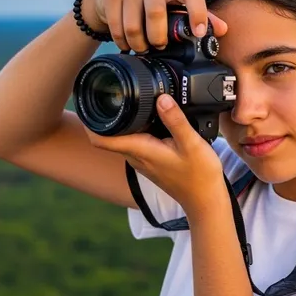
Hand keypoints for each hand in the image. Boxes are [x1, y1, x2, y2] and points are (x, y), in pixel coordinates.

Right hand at [81, 0, 227, 52]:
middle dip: (157, 38)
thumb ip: (199, 17)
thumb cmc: (151, 4)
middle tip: (158, 47)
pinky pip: (116, 26)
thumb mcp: (175, 8)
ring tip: (141, 48)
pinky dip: (122, 41)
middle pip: (156, 13)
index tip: (198, 33)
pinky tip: (126, 44)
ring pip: (134, 24)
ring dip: (138, 44)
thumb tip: (222, 30)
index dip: (198, 13)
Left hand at [84, 93, 225, 214]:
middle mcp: (136, 157)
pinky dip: (137, 129)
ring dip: (123, 122)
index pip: (101, 140)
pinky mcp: (151, 162)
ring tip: (130, 101)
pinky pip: (136, 142)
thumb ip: (176, 120)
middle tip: (110, 94)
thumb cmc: (199, 176)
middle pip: (109, 136)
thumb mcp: (192, 144)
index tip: (89, 105)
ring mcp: (142, 161)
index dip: (90, 123)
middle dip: (106, 116)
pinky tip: (151, 119)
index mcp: (140, 150)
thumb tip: (161, 98)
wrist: (205, 201)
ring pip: (123, 138)